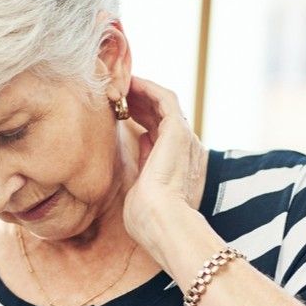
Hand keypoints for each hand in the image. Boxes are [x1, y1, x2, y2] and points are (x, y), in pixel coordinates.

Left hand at [121, 76, 206, 252]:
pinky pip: (164, 98)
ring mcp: (184, 138)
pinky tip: (130, 83)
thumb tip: (142, 142)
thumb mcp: (142, 190)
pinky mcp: (178, 129)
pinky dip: (148, 88)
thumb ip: (145, 165)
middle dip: (141, 103)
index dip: (143, 120)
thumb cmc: (149, 219)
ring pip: (164, 104)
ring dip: (143, 92)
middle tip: (119, 94)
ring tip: (121, 84)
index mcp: (179, 166)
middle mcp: (186, 149)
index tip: (123, 113)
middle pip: (163, 117)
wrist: (163, 222)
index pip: (161, 136)